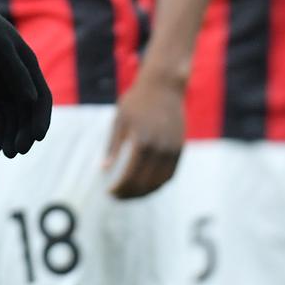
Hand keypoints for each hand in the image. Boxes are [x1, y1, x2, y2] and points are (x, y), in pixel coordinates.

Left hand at [0, 0, 52, 156]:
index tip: (36, 139)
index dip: (41, 119)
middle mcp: (20, 74)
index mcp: (28, 63)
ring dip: (12, 133)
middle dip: (24, 132)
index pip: (41, 97)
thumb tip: (31, 99)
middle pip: (27, 110)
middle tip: (16, 152)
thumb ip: (14, 71)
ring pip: (13, 113)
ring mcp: (4, 80)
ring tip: (7, 153)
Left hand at [105, 71, 184, 198]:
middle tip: (117, 197)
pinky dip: (159, 184)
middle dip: (130, 194)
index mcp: (142, 142)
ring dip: (145, 192)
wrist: (164, 87)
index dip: (120, 188)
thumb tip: (103, 168)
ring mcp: (172, 150)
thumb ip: (113, 146)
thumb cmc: (136, 101)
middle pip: (146, 183)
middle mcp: (160, 149)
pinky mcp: (180, 149)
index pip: (130, 176)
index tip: (109, 193)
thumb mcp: (119, 120)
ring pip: (160, 182)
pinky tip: (147, 185)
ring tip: (130, 195)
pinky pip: (170, 174)